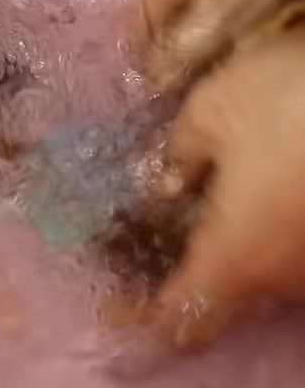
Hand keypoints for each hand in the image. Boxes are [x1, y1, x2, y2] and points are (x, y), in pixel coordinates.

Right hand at [140, 0, 304, 89]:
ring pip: (191, 14)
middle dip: (187, 61)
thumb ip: (188, 45)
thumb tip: (152, 86)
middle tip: (218, 83)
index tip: (189, 105)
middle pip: (165, 33)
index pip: (139, 54)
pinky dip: (229, 13)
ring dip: (210, 38)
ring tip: (237, 55)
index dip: (161, 84)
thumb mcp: (229, 1)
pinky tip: (255, 19)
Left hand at [152, 29, 304, 347]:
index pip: (187, 312)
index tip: (122, 305)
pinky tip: (267, 186)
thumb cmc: (290, 98)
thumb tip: (172, 181)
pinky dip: (274, 228)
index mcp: (239, 252)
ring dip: (243, 246)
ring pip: (272, 270)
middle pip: (232, 293)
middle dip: (199, 268)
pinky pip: (296, 245)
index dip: (150, 312)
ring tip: (221, 199)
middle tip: (170, 226)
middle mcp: (289, 273)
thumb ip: (182, 153)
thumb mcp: (212, 110)